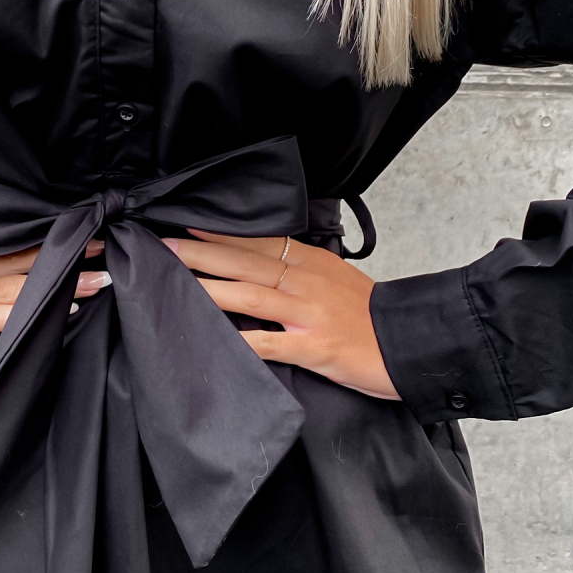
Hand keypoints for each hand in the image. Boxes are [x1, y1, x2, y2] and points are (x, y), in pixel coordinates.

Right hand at [0, 241, 108, 405]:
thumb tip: (14, 300)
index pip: (7, 247)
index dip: (49, 243)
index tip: (87, 238)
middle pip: (17, 259)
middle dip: (65, 255)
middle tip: (106, 250)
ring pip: (13, 284)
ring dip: (60, 284)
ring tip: (97, 282)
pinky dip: (27, 312)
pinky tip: (58, 312)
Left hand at [162, 231, 399, 399]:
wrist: (409, 344)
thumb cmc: (370, 315)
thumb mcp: (335, 279)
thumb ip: (299, 270)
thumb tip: (259, 265)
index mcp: (311, 263)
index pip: (258, 241)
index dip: (219, 233)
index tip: (185, 225)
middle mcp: (306, 282)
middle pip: (245, 262)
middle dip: (200, 253)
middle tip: (163, 246)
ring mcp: (309, 314)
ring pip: (250, 295)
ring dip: (210, 288)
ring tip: (177, 283)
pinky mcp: (315, 347)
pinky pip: (272, 343)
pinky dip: (244, 342)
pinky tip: (219, 341)